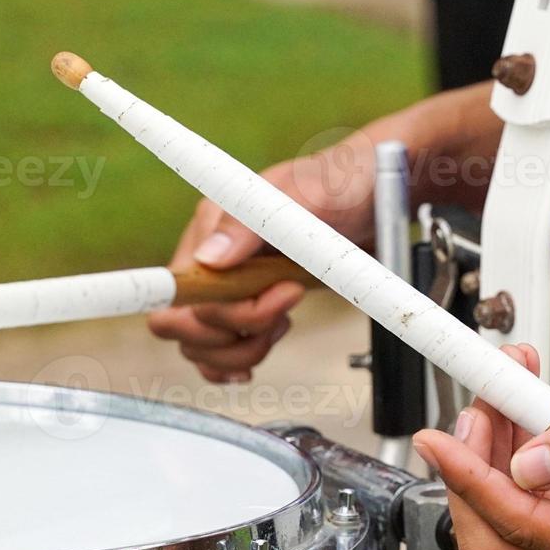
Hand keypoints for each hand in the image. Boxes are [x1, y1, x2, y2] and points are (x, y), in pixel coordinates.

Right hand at [147, 140, 375, 382]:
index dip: (197, 313)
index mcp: (211, 227)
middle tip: (283, 307)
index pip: (175, 288)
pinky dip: (233, 363)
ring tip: (283, 323)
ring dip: (242, 348)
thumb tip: (210, 259)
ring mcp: (224, 289)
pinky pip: (215, 353)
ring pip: (198, 346)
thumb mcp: (305, 195)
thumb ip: (251, 223)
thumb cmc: (341, 186)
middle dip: (232, 331)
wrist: (375, 197)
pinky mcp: (244, 309)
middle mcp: (209, 261)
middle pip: (182, 325)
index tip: (232, 320)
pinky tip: (260, 351)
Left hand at [413, 344, 549, 549]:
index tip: (438, 437)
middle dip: (476, 465)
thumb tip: (531, 463)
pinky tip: (531, 427)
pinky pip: (538, 518)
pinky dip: (525, 470)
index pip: (517, 527)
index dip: (469, 477)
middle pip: (496, 538)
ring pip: (512, 525)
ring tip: (509, 398)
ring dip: (497, 459)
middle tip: (482, 405)